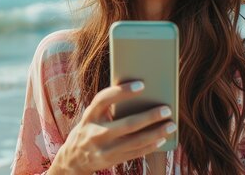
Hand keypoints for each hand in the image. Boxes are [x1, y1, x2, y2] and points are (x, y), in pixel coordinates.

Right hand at [49, 81, 175, 173]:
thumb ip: (108, 106)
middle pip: (127, 124)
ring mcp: (104, 149)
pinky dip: (151, 146)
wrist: (74, 158)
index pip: (104, 99)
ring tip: (171, 125)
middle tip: (166, 109)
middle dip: (150, 117)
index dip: (122, 92)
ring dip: (156, 133)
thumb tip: (139, 92)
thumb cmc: (89, 128)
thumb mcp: (92, 115)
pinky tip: (162, 139)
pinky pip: (136, 153)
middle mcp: (96, 132)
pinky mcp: (112, 160)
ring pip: (136, 141)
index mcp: (89, 115)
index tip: (142, 85)